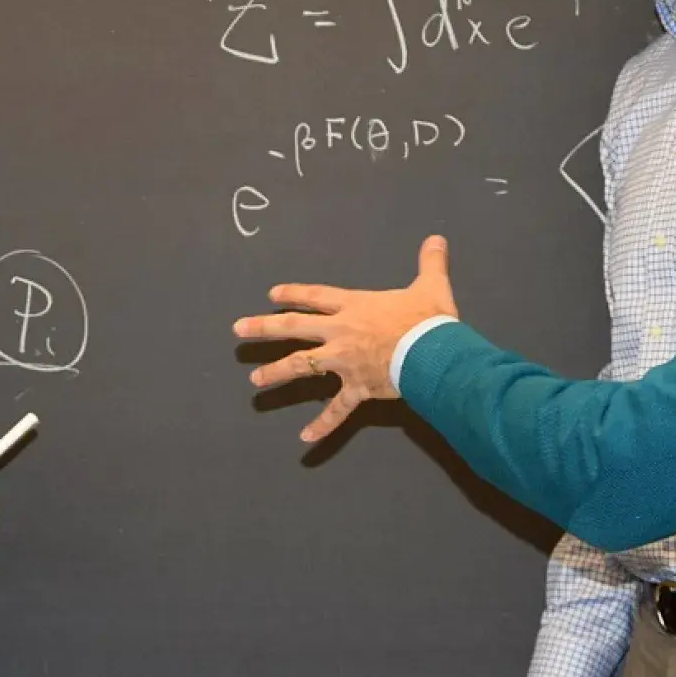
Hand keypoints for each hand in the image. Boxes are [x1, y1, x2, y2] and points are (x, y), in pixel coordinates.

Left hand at [233, 235, 458, 442]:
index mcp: (355, 306)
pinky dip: (322, 425)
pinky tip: (304, 438)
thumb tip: (437, 239)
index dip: (293, 294)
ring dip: (276, 372)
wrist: (432, 352)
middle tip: (238, 329)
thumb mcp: (430, 286)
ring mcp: (344, 361)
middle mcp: (341, 332)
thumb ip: (430, 262)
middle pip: (294, 327)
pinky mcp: (356, 387)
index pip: (316, 297)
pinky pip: (336, 409)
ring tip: (255, 380)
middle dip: (264, 328)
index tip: (272, 294)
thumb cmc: (427, 319)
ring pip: (302, 365)